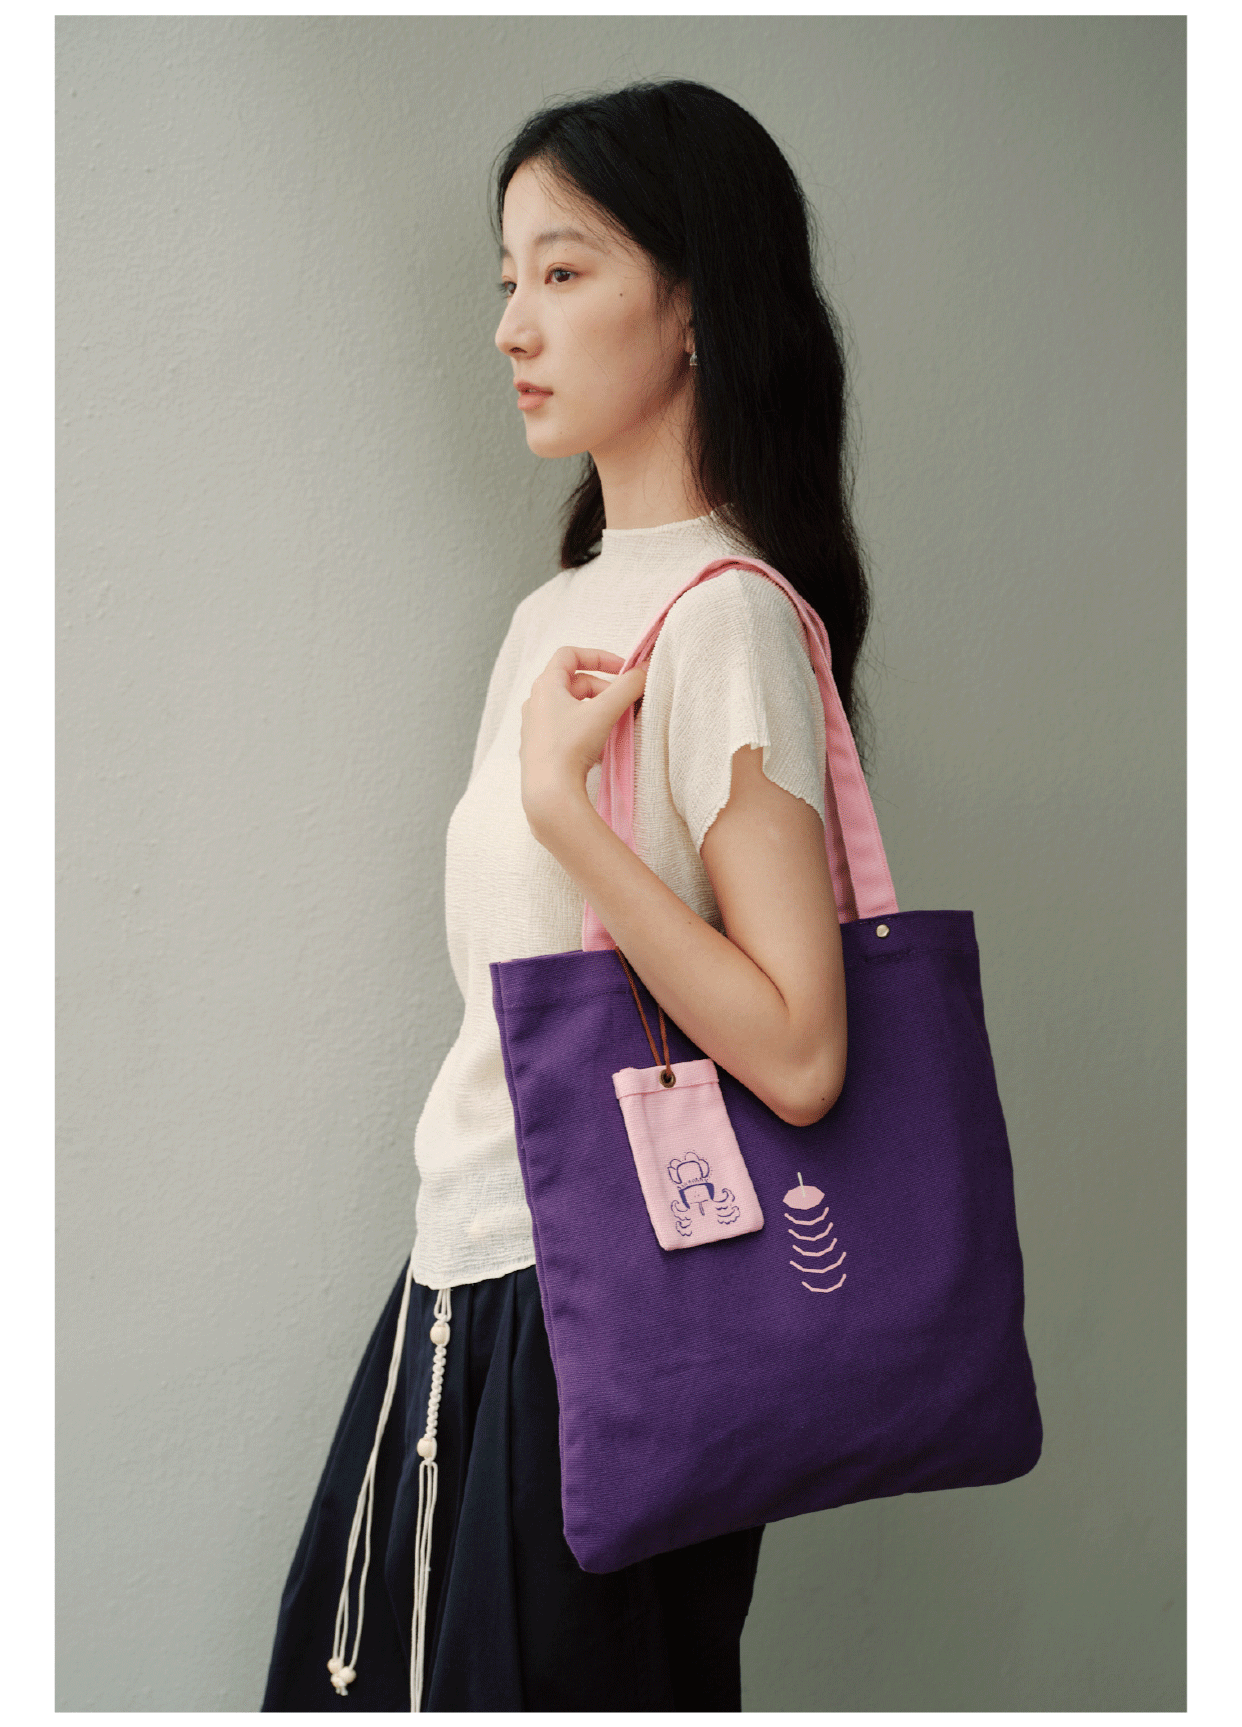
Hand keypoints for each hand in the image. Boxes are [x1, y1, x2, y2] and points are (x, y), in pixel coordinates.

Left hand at [519, 646, 647, 839]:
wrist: (548, 793)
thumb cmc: (569, 748)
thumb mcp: (604, 712)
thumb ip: (628, 687)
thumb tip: (645, 671)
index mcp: (545, 686)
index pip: (570, 654)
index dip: (598, 656)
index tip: (622, 669)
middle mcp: (535, 702)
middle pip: (574, 682)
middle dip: (604, 689)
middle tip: (625, 703)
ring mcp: (535, 726)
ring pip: (571, 707)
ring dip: (596, 710)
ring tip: (614, 725)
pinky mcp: (540, 748)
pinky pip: (566, 729)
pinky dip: (586, 729)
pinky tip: (600, 748)